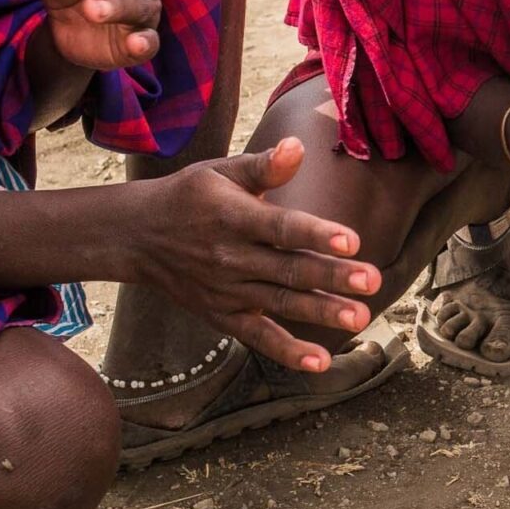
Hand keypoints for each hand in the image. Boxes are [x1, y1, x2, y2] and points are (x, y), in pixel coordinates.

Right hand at [132, 138, 383, 371]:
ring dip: (321, 312)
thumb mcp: (221, 171)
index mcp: (233, 217)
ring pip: (280, 304)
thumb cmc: (190, 196)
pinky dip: (287, 352)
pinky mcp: (222, 316)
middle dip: (332, 277)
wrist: (136, 236)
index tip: (352, 241)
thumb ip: (264, 165)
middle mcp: (230, 257)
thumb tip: (298, 145)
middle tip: (373, 282)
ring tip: (360, 318)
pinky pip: (257, 337)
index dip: (316, 234)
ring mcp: (226, 291)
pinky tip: (320, 363)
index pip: (280, 227)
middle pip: (288, 269)